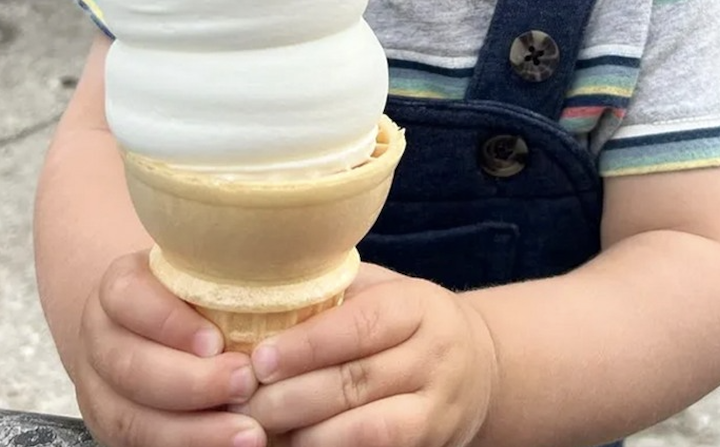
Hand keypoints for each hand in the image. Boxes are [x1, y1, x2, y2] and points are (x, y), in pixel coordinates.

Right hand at [73, 251, 266, 446]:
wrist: (159, 336)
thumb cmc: (203, 298)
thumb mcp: (207, 273)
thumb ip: (230, 275)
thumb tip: (288, 266)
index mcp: (120, 289)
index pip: (128, 297)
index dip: (169, 321)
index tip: (216, 341)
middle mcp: (101, 339)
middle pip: (129, 365)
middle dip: (190, 383)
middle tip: (246, 383)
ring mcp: (101, 391)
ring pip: (130, 418)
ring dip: (193, 432)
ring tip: (250, 433)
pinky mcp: (114, 430)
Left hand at [239, 264, 498, 446]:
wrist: (478, 366)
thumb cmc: (404, 320)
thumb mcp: (381, 289)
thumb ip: (332, 291)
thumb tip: (255, 301)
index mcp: (419, 307)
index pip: (360, 326)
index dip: (306, 345)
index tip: (258, 358)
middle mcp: (436, 359)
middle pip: (356, 383)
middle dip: (290, 397)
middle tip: (241, 400)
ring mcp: (438, 410)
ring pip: (368, 431)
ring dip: (306, 436)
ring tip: (259, 428)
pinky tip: (291, 446)